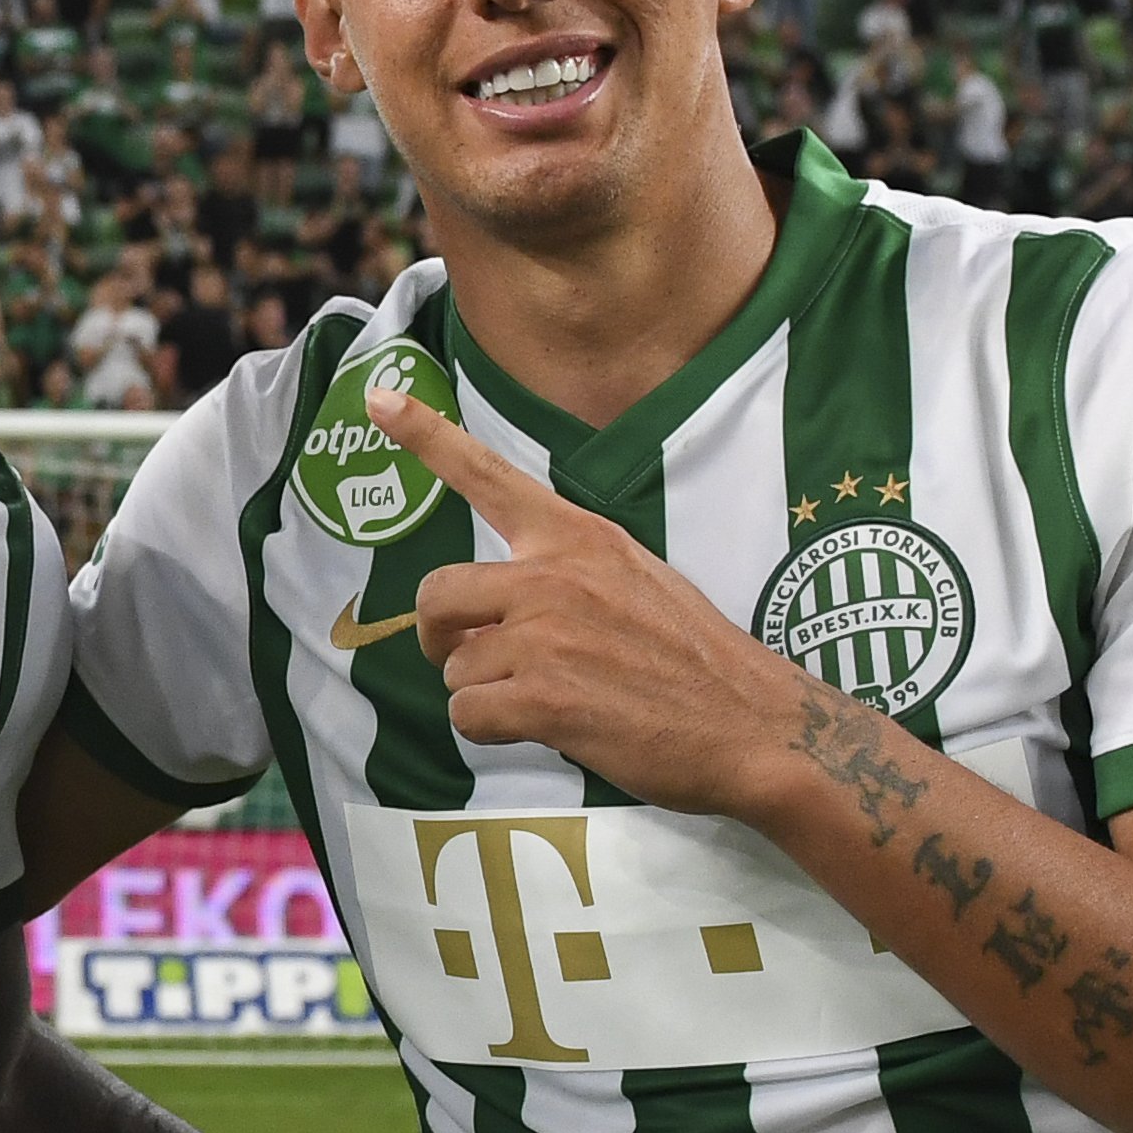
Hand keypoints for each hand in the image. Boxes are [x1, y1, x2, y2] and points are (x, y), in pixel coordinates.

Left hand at [366, 382, 821, 818]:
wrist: (753, 724)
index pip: (489, 476)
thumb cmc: (696, 661)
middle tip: (475, 660)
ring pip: (455, 667)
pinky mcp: (544, 698)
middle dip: (442, 637)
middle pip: (437, 594)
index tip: (379, 400)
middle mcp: (554, 576)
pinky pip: (468, 716)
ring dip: (485, 694)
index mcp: (579, 538)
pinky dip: (493, 732)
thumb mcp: (639, 578)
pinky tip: (545, 729)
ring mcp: (546, 636)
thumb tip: (509, 598)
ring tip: (549, 701)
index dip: (426, 437)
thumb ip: (570, 572)